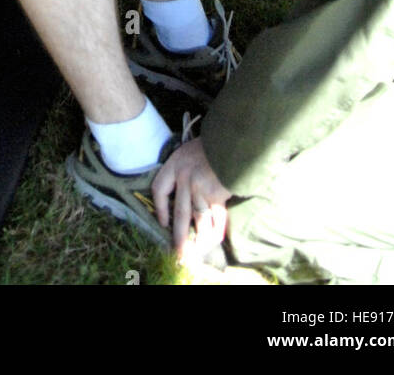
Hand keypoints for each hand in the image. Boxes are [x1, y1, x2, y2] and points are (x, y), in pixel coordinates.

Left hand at [152, 138, 230, 255]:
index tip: (163, 223)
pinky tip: (214, 240)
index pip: (159, 188)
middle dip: (178, 236)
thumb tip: (183, 191)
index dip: (160, 208)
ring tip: (195, 254)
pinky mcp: (215, 195)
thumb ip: (186, 168)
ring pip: (198, 220)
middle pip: (179, 213)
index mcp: (175, 163)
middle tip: (177, 252)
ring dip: (198, 240)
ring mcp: (199, 187)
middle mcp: (184, 177)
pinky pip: (216, 219)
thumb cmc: (215, 144)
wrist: (234, 140)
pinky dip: (216, 231)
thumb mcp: (192, 150)